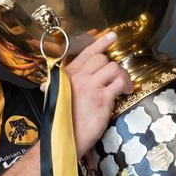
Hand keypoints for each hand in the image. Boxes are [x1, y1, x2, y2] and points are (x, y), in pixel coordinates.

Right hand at [64, 31, 132, 155]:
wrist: (65, 138)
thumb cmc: (61, 120)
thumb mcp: (56, 97)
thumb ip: (60, 86)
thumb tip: (50, 83)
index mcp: (67, 76)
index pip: (87, 53)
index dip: (101, 42)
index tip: (112, 36)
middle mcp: (78, 77)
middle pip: (102, 59)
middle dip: (113, 67)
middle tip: (116, 78)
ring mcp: (90, 86)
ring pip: (113, 68)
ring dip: (122, 76)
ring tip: (124, 87)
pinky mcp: (102, 98)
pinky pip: (119, 82)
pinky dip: (126, 85)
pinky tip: (126, 92)